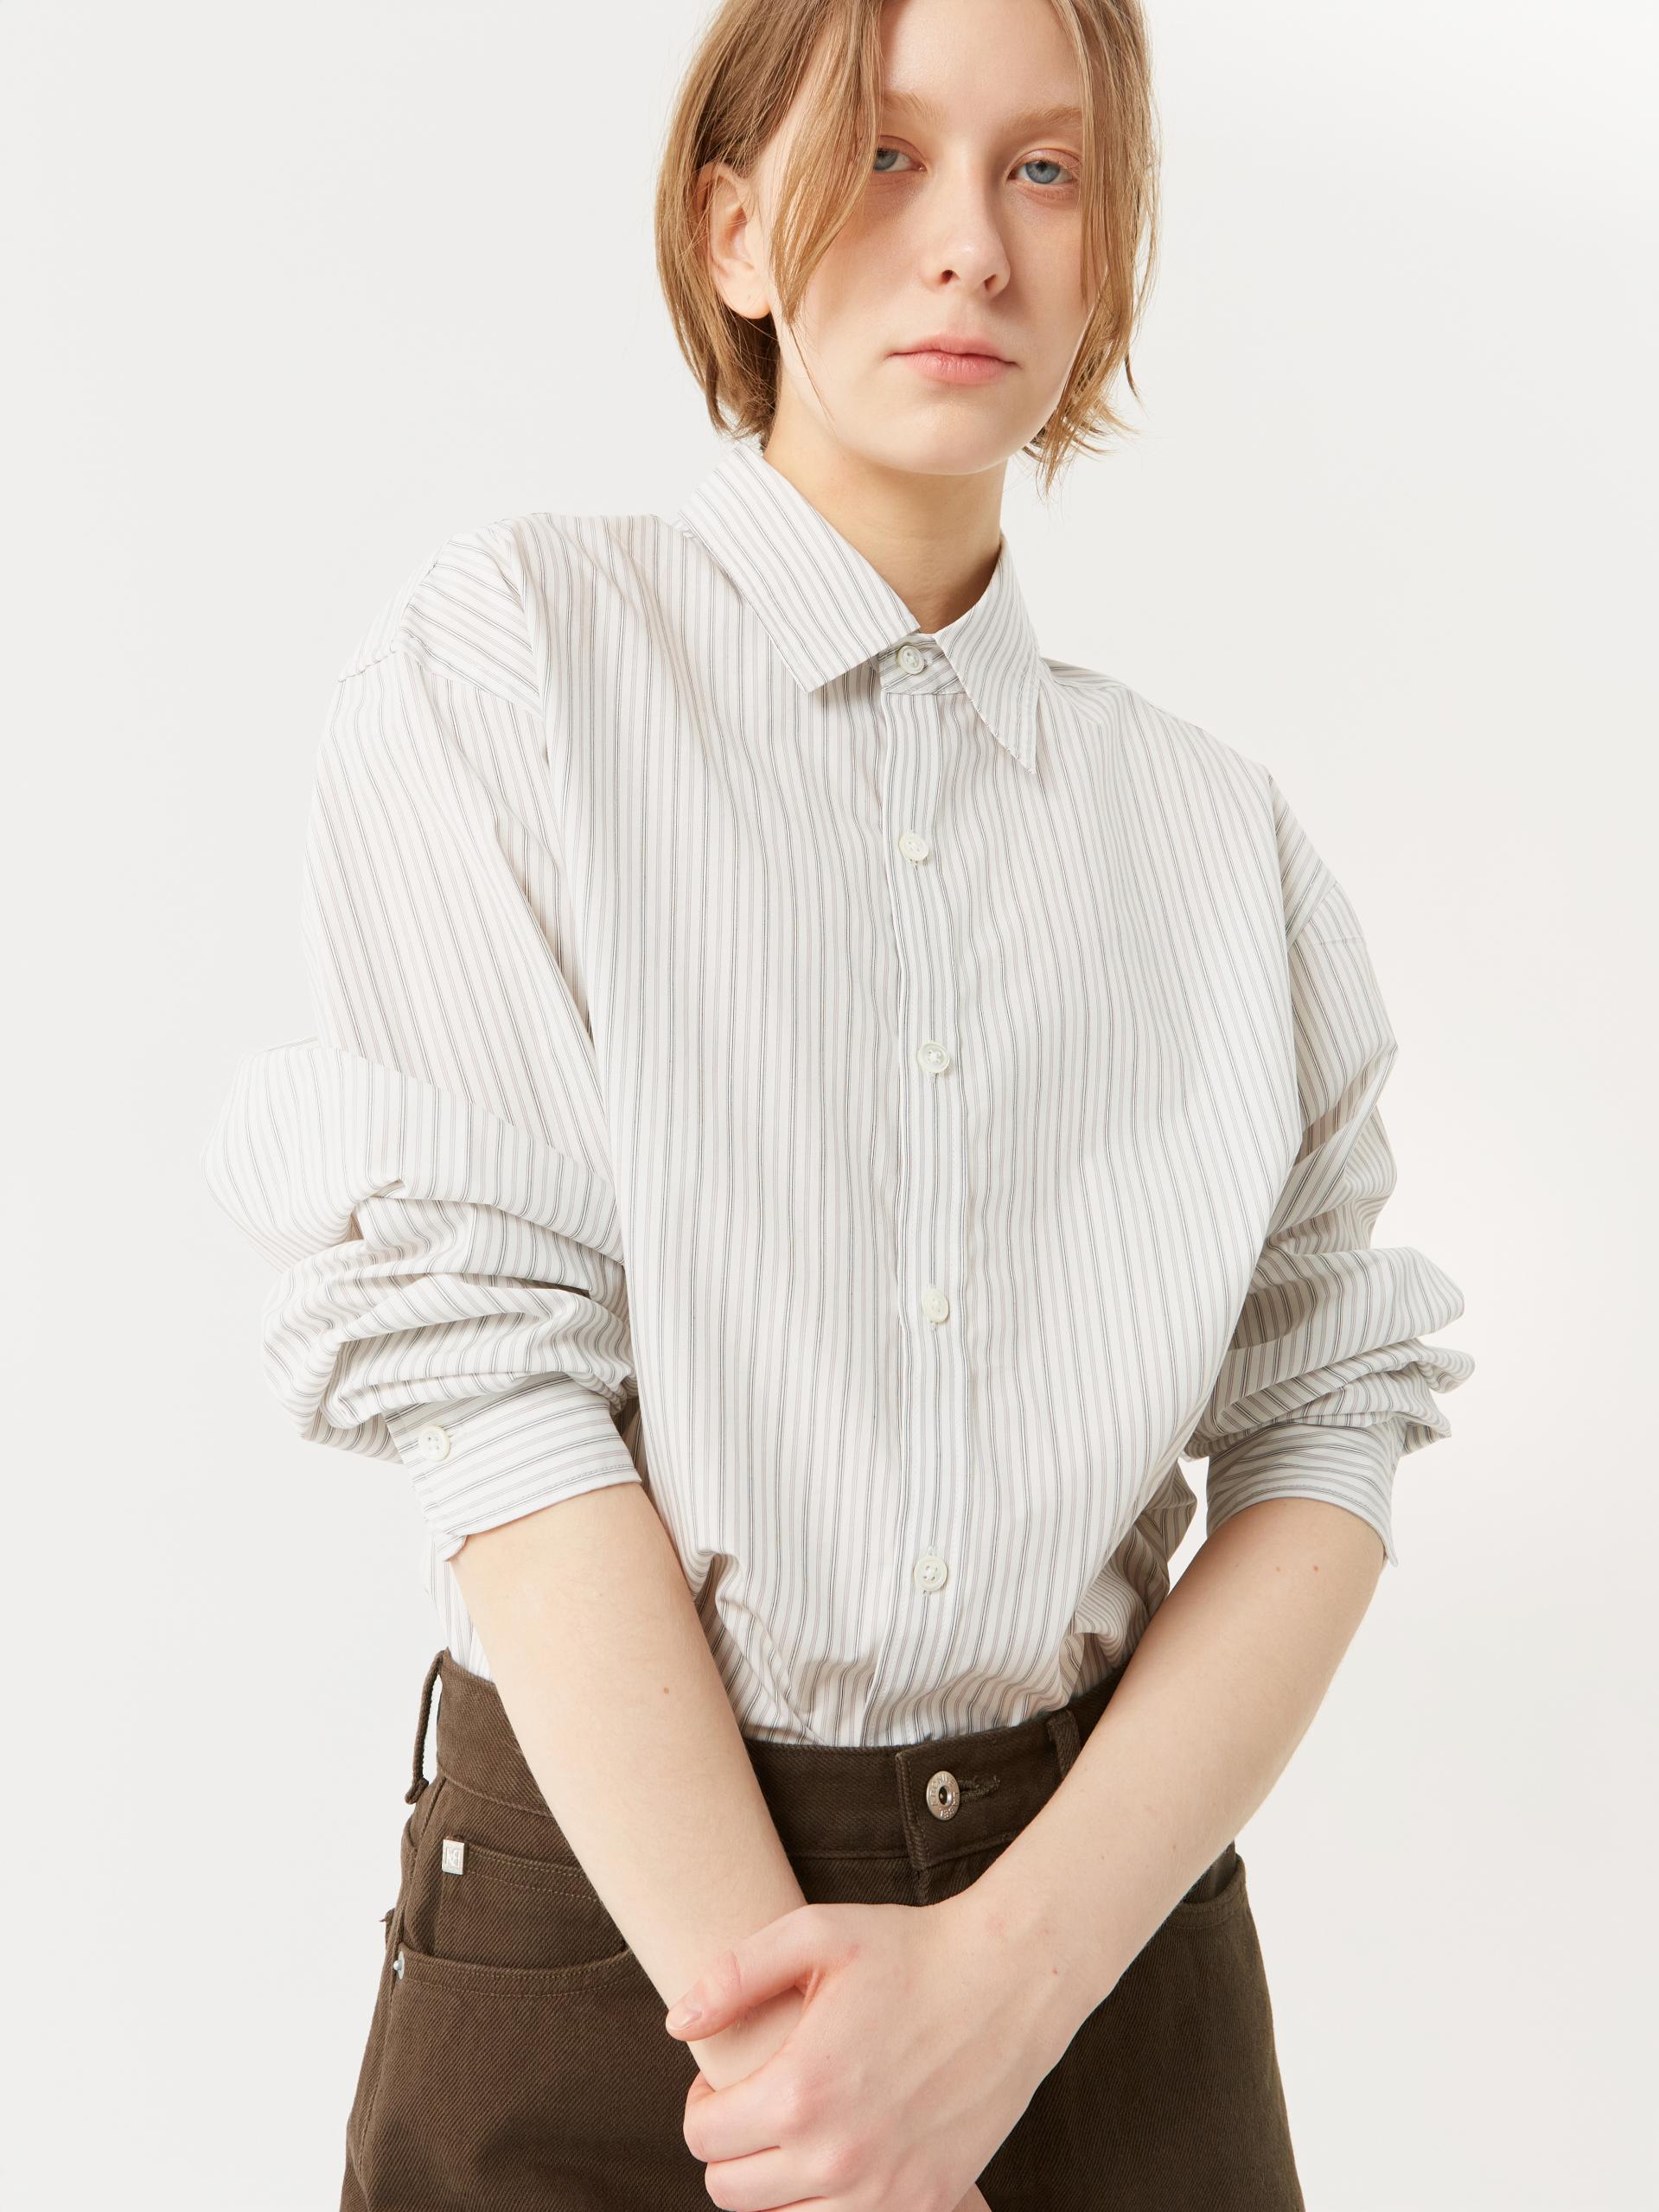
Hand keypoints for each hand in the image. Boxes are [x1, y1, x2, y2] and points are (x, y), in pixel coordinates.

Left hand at [663, 1892, 1067, 2208]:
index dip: (704, 2105)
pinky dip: (827, 2206)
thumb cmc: (909, 1950)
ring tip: (798, 2131)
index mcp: (802, 2091)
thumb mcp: (815, 1934)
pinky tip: (839, 2159)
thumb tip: (677, 2026)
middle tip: (758, 2106)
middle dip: (731, 2147)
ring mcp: (886, 2192)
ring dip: (775, 2184)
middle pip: (731, 2191)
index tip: (726, 2084)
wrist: (1009, 1979)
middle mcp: (839, 2157)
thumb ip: (734, 1975)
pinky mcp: (926, 2205)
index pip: (703, 2138)